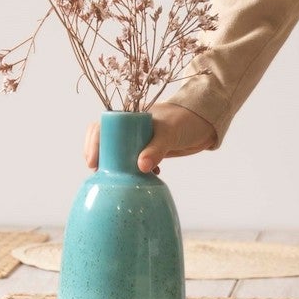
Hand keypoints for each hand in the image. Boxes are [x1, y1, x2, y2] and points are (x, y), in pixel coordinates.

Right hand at [83, 102, 218, 174]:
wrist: (205, 122)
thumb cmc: (185, 120)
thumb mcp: (169, 133)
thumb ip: (157, 149)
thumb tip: (141, 167)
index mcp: (128, 117)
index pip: (101, 127)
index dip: (93, 143)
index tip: (93, 162)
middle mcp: (130, 128)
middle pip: (105, 143)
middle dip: (101, 159)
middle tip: (100, 176)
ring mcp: (139, 140)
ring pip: (119, 155)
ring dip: (118, 168)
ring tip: (120, 181)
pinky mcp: (150, 151)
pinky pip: (135, 162)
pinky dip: (136, 172)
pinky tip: (146, 179)